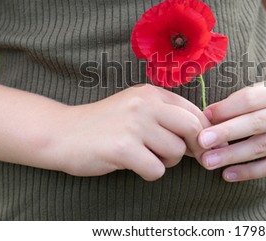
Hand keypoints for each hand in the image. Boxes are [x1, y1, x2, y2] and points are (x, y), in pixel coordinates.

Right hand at [51, 84, 208, 180]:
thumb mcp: (136, 107)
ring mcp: (134, 125)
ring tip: (146, 156)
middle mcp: (145, 104)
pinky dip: (149, 173)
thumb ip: (166, 115)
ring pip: (176, 152)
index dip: (203, 132)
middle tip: (182, 155)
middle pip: (192, 128)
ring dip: (166, 161)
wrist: (62, 132)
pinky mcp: (123, 148)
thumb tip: (202, 135)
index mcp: (151, 93)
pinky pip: (156, 169)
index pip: (194, 111)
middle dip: (193, 147)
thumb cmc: (104, 124)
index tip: (198, 145)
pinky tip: (134, 165)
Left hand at [197, 82, 265, 181]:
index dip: (225, 109)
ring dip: (232, 156)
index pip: (249, 100)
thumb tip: (205, 119)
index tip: (204, 117)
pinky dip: (248, 172)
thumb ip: (231, 105)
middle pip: (255, 123)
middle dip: (226, 133)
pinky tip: (227, 174)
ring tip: (208, 161)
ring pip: (261, 147)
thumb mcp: (254, 93)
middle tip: (202, 141)